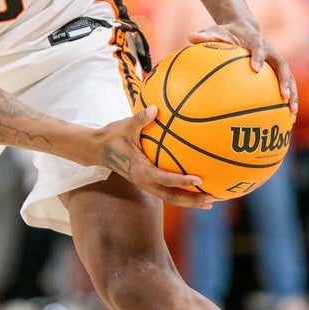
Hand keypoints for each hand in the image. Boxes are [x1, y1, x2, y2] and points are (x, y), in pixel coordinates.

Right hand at [95, 107, 215, 208]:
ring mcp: (145, 184)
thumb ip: (140, 118)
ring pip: (169, 198)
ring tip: (209, 201)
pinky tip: (195, 190)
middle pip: (171, 197)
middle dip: (191, 200)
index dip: (182, 181)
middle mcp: (144, 181)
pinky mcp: (146, 182)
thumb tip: (155, 108)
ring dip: (188, 201)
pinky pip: (166, 192)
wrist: (97, 149)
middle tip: (211, 199)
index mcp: (140, 169)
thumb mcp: (125, 126)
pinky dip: (181, 193)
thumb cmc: (112, 136)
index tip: (199, 179)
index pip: (164, 179)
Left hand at [189, 23, 298, 120]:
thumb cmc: (226, 33)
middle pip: (282, 65)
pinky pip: (286, 85)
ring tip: (291, 113)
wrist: (243, 29)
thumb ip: (205, 36)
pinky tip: (287, 118)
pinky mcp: (277, 71)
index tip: (255, 68)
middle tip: (283, 95)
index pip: (258, 47)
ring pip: (289, 77)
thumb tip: (189, 36)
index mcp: (255, 41)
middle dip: (285, 80)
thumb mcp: (215, 32)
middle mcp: (270, 51)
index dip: (258, 57)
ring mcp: (276, 61)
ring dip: (293, 94)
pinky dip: (289, 100)